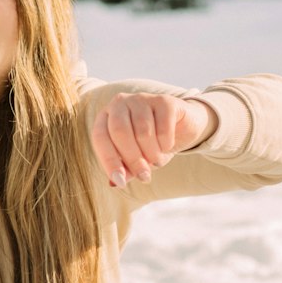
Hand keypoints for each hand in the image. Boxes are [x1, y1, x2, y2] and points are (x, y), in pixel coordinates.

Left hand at [91, 93, 216, 187]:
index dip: (109, 161)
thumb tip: (115, 183)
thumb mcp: (136, 160)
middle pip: (120, 132)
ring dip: (152, 154)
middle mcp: (120, 103)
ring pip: (143, 132)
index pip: (100, 137)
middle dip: (132, 159)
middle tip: (144, 176)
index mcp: (106, 117)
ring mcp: (142, 99)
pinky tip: (167, 146)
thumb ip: (124, 170)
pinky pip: (163, 127)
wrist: (182, 128)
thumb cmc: (151, 145)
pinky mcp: (164, 100)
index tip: (120, 182)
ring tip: (157, 160)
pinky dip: (166, 144)